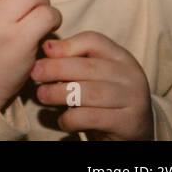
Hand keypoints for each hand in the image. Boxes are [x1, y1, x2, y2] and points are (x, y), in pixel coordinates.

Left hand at [30, 31, 153, 139]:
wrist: (136, 131)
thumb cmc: (105, 98)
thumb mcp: (95, 75)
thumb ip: (75, 60)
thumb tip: (47, 47)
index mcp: (121, 57)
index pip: (94, 40)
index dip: (67, 44)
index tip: (45, 51)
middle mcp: (130, 75)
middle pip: (88, 66)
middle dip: (56, 68)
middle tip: (35, 73)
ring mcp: (132, 100)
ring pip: (89, 93)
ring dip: (59, 93)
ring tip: (42, 95)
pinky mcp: (127, 123)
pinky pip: (91, 118)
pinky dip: (70, 119)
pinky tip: (62, 120)